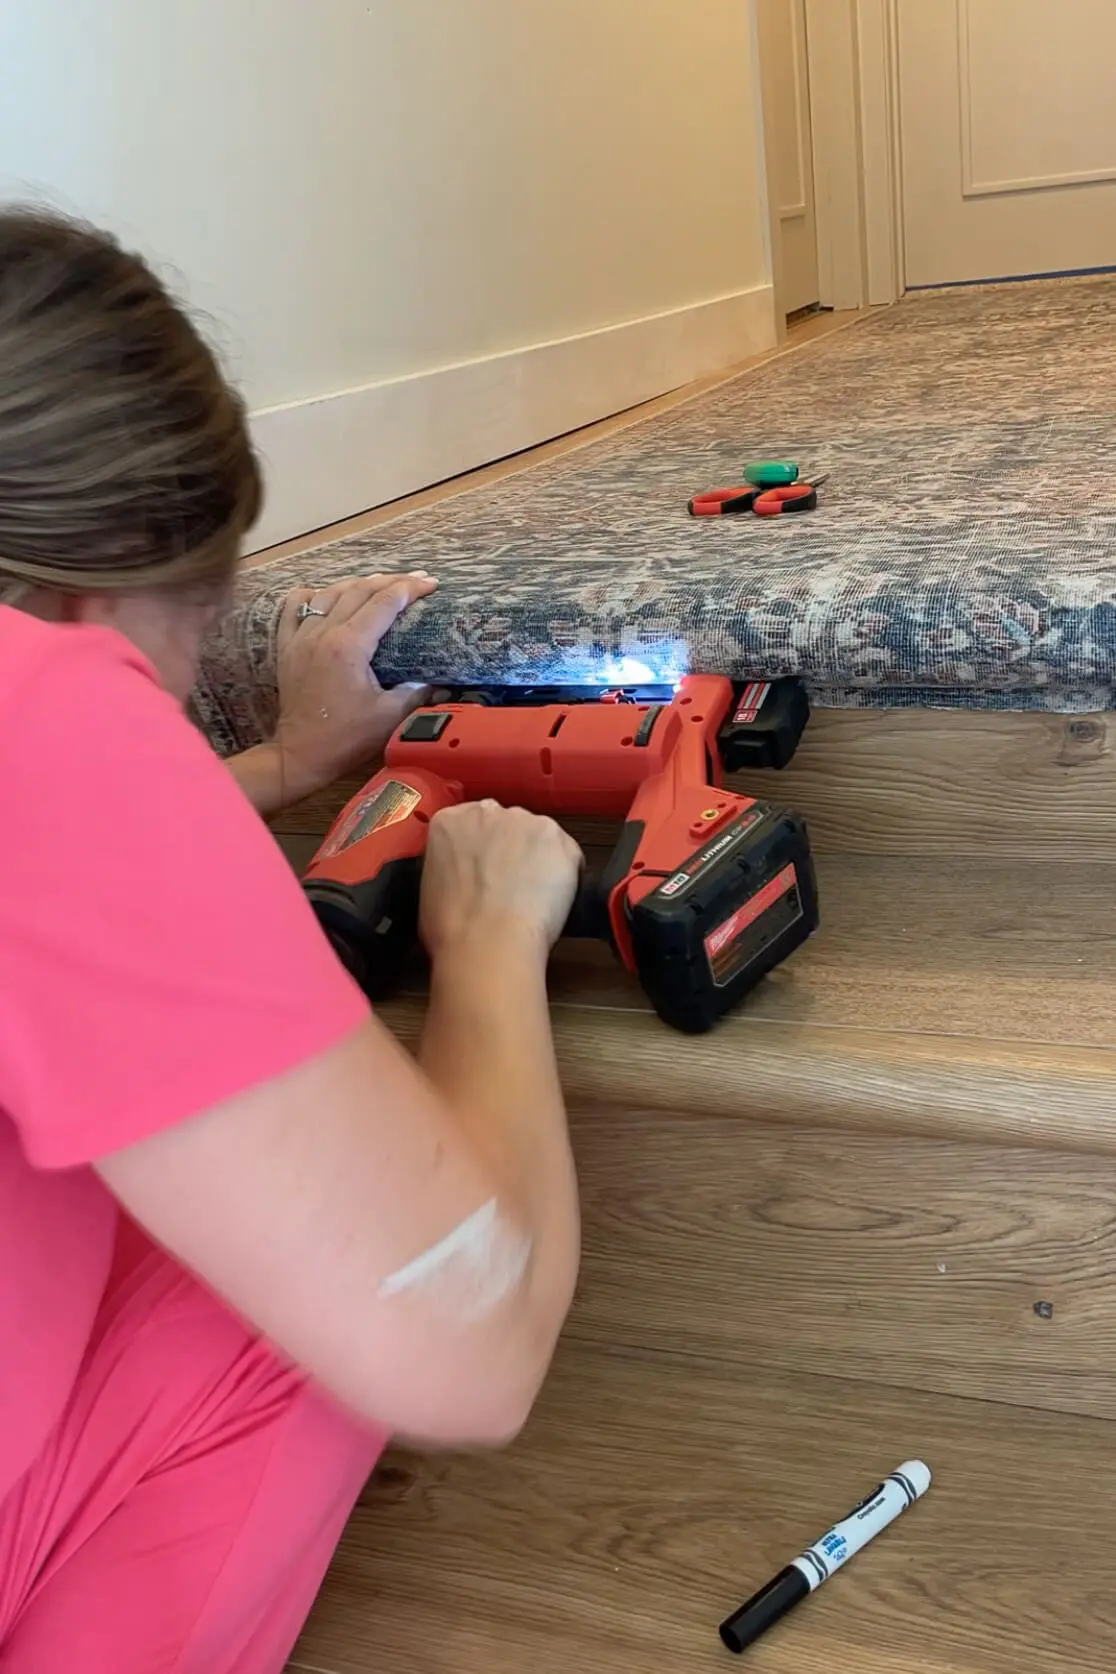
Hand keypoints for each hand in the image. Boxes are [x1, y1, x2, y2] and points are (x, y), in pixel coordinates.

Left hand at [272, 572, 436, 801]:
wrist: (301, 754)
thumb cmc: (346, 738)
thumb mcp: (390, 716)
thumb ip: (417, 692)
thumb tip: (440, 681)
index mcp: (349, 645)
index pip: (384, 603)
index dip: (410, 589)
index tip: (431, 584)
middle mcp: (323, 633)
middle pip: (359, 590)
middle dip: (390, 581)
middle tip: (415, 579)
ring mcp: (300, 637)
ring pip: (329, 593)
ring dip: (357, 584)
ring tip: (379, 583)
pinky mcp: (286, 647)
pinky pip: (294, 608)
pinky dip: (312, 596)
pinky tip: (325, 594)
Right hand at [419, 801, 582, 960]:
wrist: (486, 942)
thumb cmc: (452, 926)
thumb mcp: (430, 886)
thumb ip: (450, 865)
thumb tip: (462, 876)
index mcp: (451, 821)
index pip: (473, 824)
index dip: (483, 851)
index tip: (487, 869)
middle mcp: (489, 811)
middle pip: (508, 826)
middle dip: (511, 850)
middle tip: (509, 886)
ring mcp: (527, 822)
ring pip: (540, 838)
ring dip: (539, 861)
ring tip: (531, 898)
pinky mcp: (560, 840)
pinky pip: (567, 856)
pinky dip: (565, 876)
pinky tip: (549, 902)